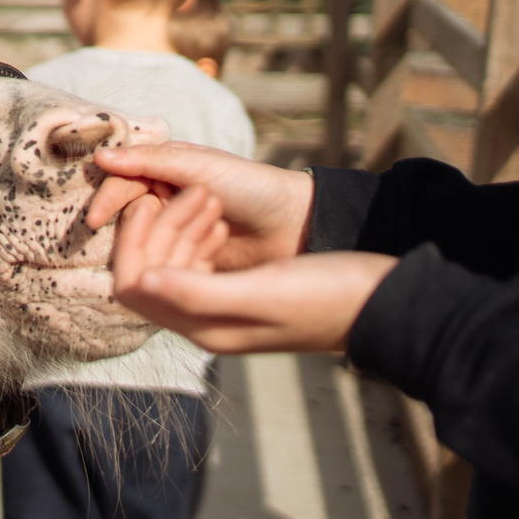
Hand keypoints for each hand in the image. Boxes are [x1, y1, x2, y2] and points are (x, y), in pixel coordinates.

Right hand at [89, 141, 313, 269]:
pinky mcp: (187, 262)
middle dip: (125, 227)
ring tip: (164, 250)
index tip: (95, 219)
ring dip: (152, 245)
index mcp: (165, 172)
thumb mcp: (200, 169)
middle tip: (120, 245)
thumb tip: (100, 157)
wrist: (294, 224)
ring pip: (143, 243)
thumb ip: (151, 162)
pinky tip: (175, 267)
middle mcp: (165, 201)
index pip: (123, 184)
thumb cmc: (250, 186)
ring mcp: (175, 233)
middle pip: (129, 215)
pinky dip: (166, 265)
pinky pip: (164, 265)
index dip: (107, 200)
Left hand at [112, 183, 394, 352]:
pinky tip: (218, 213)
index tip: (152, 199)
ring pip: (171, 261)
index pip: (133, 285)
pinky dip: (198, 233)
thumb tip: (142, 280)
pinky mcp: (240, 292)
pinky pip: (197, 260)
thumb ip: (198, 291)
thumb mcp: (262, 289)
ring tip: (210, 197)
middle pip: (147, 271)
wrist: (385, 301)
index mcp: (203, 326)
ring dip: (179, 225)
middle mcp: (204, 322)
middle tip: (194, 192)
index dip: (133, 240)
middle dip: (158, 227)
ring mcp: (221, 309)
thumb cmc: (330, 296)